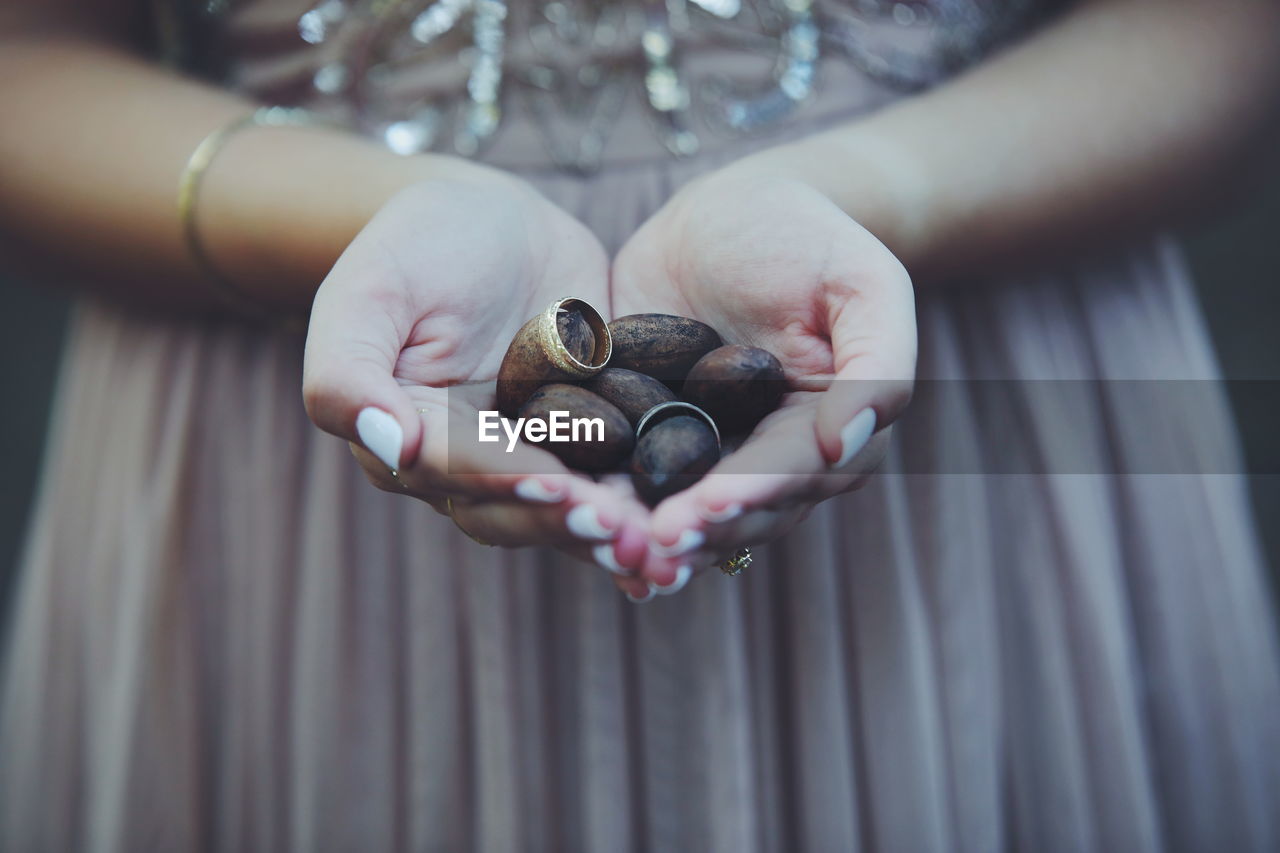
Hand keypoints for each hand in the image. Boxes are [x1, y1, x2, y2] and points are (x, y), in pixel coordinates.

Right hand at [303, 170, 650, 563]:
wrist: (488, 221)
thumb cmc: (414, 246)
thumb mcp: (369, 292)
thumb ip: (349, 371)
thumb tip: (388, 447)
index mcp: (412, 443)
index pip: (459, 474)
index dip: (508, 484)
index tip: (558, 490)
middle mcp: (473, 468)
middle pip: (519, 511)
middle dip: (572, 523)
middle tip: (627, 535)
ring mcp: (536, 457)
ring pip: (573, 507)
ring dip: (617, 529)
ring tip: (662, 541)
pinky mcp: (593, 438)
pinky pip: (620, 475)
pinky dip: (652, 496)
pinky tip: (701, 511)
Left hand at [609, 159, 916, 593]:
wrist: (736, 211)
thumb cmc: (813, 239)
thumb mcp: (864, 284)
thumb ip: (878, 365)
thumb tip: (845, 445)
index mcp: (822, 434)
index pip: (788, 474)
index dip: (749, 494)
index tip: (707, 507)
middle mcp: (762, 458)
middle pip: (732, 511)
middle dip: (693, 531)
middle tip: (650, 545)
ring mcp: (700, 449)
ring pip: (675, 506)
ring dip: (642, 533)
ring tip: (607, 546)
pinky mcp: (643, 429)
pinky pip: (622, 469)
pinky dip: (598, 494)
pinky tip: (564, 511)